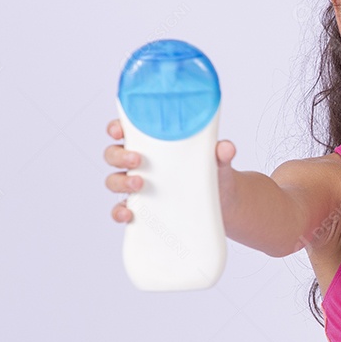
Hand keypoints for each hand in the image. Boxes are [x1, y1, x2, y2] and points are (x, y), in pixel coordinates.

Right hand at [103, 119, 238, 222]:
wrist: (222, 203)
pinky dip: (119, 212)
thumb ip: (220, 153)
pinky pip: (120, 209)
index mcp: (154, 144)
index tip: (119, 130)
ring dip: (120, 182)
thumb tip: (226, 147)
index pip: (126, 130)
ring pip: (113, 180)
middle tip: (137, 160)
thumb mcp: (217, 161)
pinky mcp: (142, 208)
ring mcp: (138, 186)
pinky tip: (129, 214)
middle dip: (119, 156)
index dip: (116, 128)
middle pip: (114, 154)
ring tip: (139, 185)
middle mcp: (140, 163)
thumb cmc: (213, 173)